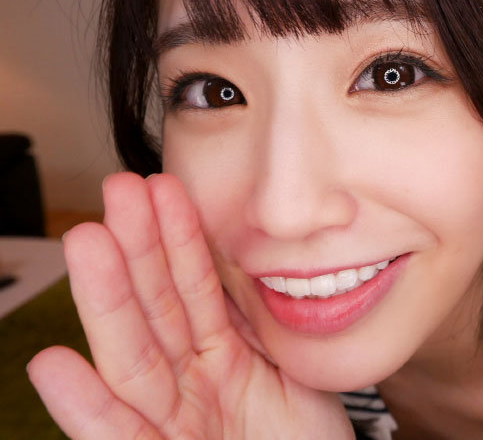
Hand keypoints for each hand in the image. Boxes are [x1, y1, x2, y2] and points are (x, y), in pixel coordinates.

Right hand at [27, 172, 353, 438]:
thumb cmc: (305, 435)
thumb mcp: (291, 365)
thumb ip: (257, 321)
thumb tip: (246, 258)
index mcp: (220, 354)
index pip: (194, 289)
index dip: (178, 241)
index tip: (163, 189)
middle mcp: (190, 381)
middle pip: (155, 312)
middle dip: (136, 252)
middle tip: (118, 190)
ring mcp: (176, 419)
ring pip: (135, 357)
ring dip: (108, 300)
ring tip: (84, 242)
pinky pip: (123, 434)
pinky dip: (86, 406)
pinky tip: (53, 366)